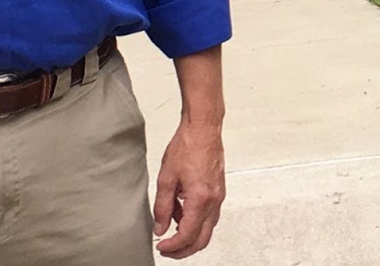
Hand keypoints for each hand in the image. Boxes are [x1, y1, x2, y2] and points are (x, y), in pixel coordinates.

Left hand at [153, 117, 224, 257]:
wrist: (203, 129)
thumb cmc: (187, 146)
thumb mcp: (166, 178)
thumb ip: (162, 206)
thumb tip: (160, 227)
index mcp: (200, 199)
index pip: (187, 235)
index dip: (172, 246)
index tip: (161, 246)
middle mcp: (214, 200)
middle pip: (202, 239)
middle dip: (184, 249)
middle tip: (167, 248)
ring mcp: (219, 196)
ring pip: (207, 229)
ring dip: (189, 235)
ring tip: (170, 226)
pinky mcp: (218, 191)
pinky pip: (209, 215)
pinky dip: (195, 221)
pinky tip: (181, 212)